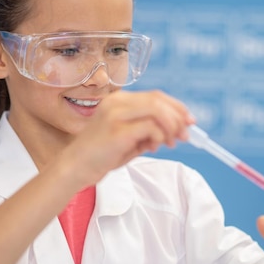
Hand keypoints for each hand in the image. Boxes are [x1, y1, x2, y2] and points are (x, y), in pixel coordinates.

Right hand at [62, 90, 193, 185]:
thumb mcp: (128, 138)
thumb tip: (177, 128)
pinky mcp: (117, 131)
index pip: (155, 96)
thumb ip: (148, 130)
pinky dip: (159, 137)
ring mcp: (115, 114)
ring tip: (172, 142)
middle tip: (186, 134)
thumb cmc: (100, 155)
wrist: (74, 167)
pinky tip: (153, 147)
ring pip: (156, 110)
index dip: (176, 107)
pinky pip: (150, 127)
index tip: (189, 120)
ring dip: (171, 127)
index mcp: (119, 100)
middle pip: (158, 100)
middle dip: (178, 116)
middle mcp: (117, 102)